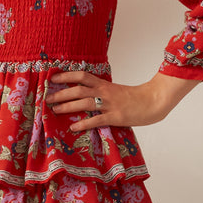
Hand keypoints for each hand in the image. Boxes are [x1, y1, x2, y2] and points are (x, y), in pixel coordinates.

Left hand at [46, 70, 199, 130]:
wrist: (154, 101)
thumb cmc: (136, 98)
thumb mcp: (117, 91)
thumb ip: (102, 92)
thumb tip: (86, 95)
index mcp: (105, 84)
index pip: (82, 76)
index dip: (66, 76)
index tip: (53, 77)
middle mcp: (105, 92)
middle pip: (78, 89)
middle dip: (61, 93)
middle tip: (48, 97)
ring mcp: (109, 105)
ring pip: (84, 103)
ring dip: (67, 106)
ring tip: (55, 110)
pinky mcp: (115, 117)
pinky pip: (96, 120)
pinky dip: (84, 124)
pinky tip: (73, 127)